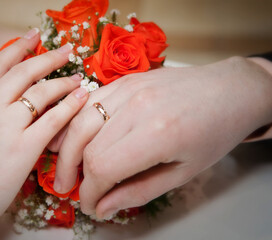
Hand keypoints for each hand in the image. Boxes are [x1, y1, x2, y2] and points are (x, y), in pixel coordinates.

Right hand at [0, 29, 87, 238]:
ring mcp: (5, 128)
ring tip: (78, 78)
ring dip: (63, 81)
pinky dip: (70, 106)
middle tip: (66, 50)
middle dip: (48, 57)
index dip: (17, 47)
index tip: (33, 36)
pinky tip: (81, 98)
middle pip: (23, 73)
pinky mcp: (22, 150)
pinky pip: (52, 121)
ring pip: (40, 93)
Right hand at [49, 56, 271, 218]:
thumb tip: (103, 206)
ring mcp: (129, 87)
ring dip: (66, 148)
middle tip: (69, 190)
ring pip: (80, 121)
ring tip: (65, 167)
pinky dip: (74, 121)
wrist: (228, 90)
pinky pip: (89, 101)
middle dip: (71, 173)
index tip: (90, 205)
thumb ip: (138, 191)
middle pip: (86, 146)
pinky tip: (69, 137)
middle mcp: (138, 106)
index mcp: (157, 134)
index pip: (103, 169)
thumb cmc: (213, 134)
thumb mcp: (183, 173)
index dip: (89, 193)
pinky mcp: (125, 80)